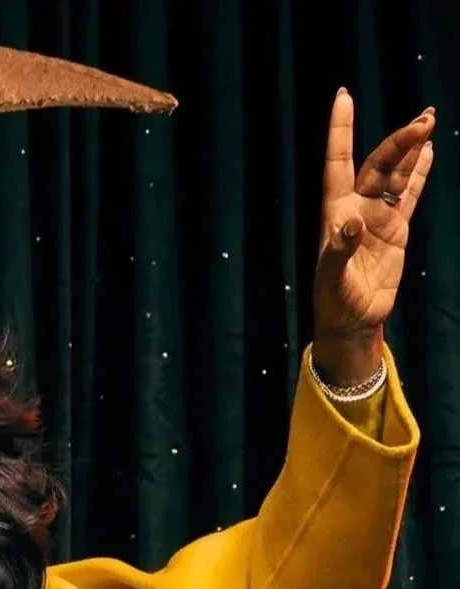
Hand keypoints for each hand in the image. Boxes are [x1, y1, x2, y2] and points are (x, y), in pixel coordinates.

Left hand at [311, 90, 435, 382]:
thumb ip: (339, 251)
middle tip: (424, 119)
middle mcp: (357, 208)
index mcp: (335, 213)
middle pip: (379, 163)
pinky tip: (429, 151)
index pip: (338, 163)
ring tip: (428, 119)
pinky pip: (410, 193)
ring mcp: (379, 216)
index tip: (342, 96)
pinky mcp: (397, 229)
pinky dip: (419, 171)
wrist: (353, 320)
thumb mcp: (332, 280)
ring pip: (397, 172)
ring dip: (412, 147)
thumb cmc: (334, 302)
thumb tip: (350, 224)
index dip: (340, 131)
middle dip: (400, 141)